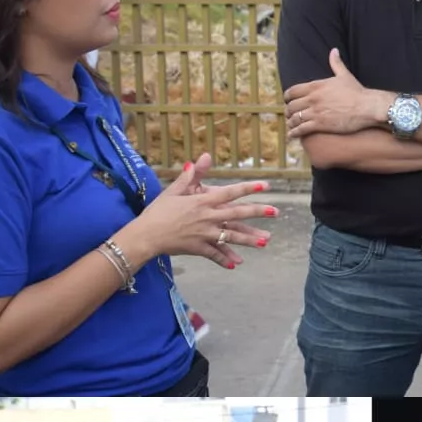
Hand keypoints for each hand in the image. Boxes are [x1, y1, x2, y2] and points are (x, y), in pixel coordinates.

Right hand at [128, 156, 276, 269]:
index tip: (266, 185)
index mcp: (203, 201)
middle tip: (275, 212)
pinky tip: (236, 264)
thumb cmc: (158, 210)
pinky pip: (215, 254)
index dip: (249, 188)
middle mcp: (207, 217)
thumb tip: (204, 157)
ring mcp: (204, 234)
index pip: (231, 192)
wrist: (146, 234)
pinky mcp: (199, 248)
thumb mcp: (174, 190)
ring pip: (232, 237)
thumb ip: (192, 175)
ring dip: (250, 240)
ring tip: (266, 241)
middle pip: (238, 214)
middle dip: (258, 213)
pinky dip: (225, 259)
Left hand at [285, 49, 385, 138]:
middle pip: (291, 106)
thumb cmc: (357, 92)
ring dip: (290, 122)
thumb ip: (336, 63)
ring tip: (291, 126)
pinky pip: (301, 129)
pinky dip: (294, 133)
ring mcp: (315, 112)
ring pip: (294, 118)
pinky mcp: (320, 125)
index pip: (292, 91)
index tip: (287, 101)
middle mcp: (312, 98)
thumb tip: (334, 50)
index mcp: (315, 86)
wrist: (366, 107)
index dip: (287, 97)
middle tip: (289, 115)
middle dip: (288, 111)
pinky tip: (292, 135)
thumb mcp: (344, 75)